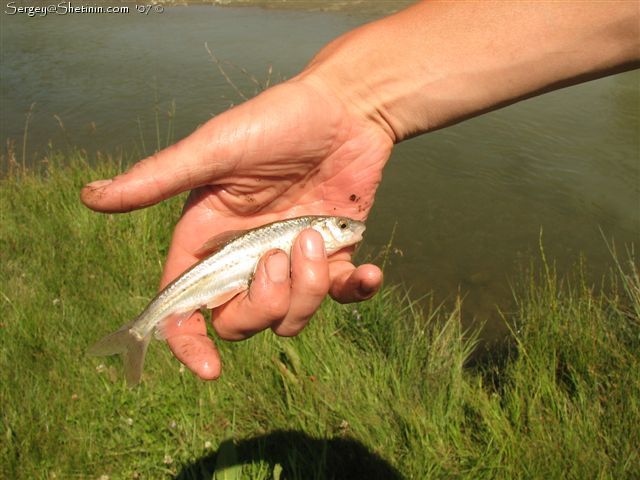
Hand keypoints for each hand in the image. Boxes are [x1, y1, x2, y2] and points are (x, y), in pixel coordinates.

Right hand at [81, 78, 392, 379]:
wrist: (343, 108)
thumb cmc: (274, 121)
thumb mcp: (215, 149)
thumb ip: (160, 178)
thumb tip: (91, 197)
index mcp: (208, 240)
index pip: (186, 306)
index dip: (188, 343)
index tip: (209, 368)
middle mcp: (245, 258)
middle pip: (240, 322)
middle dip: (262, 304)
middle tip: (278, 255)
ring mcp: (291, 262)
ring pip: (291, 317)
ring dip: (308, 288)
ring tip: (315, 237)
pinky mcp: (334, 256)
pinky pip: (343, 295)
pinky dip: (357, 291)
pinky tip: (369, 272)